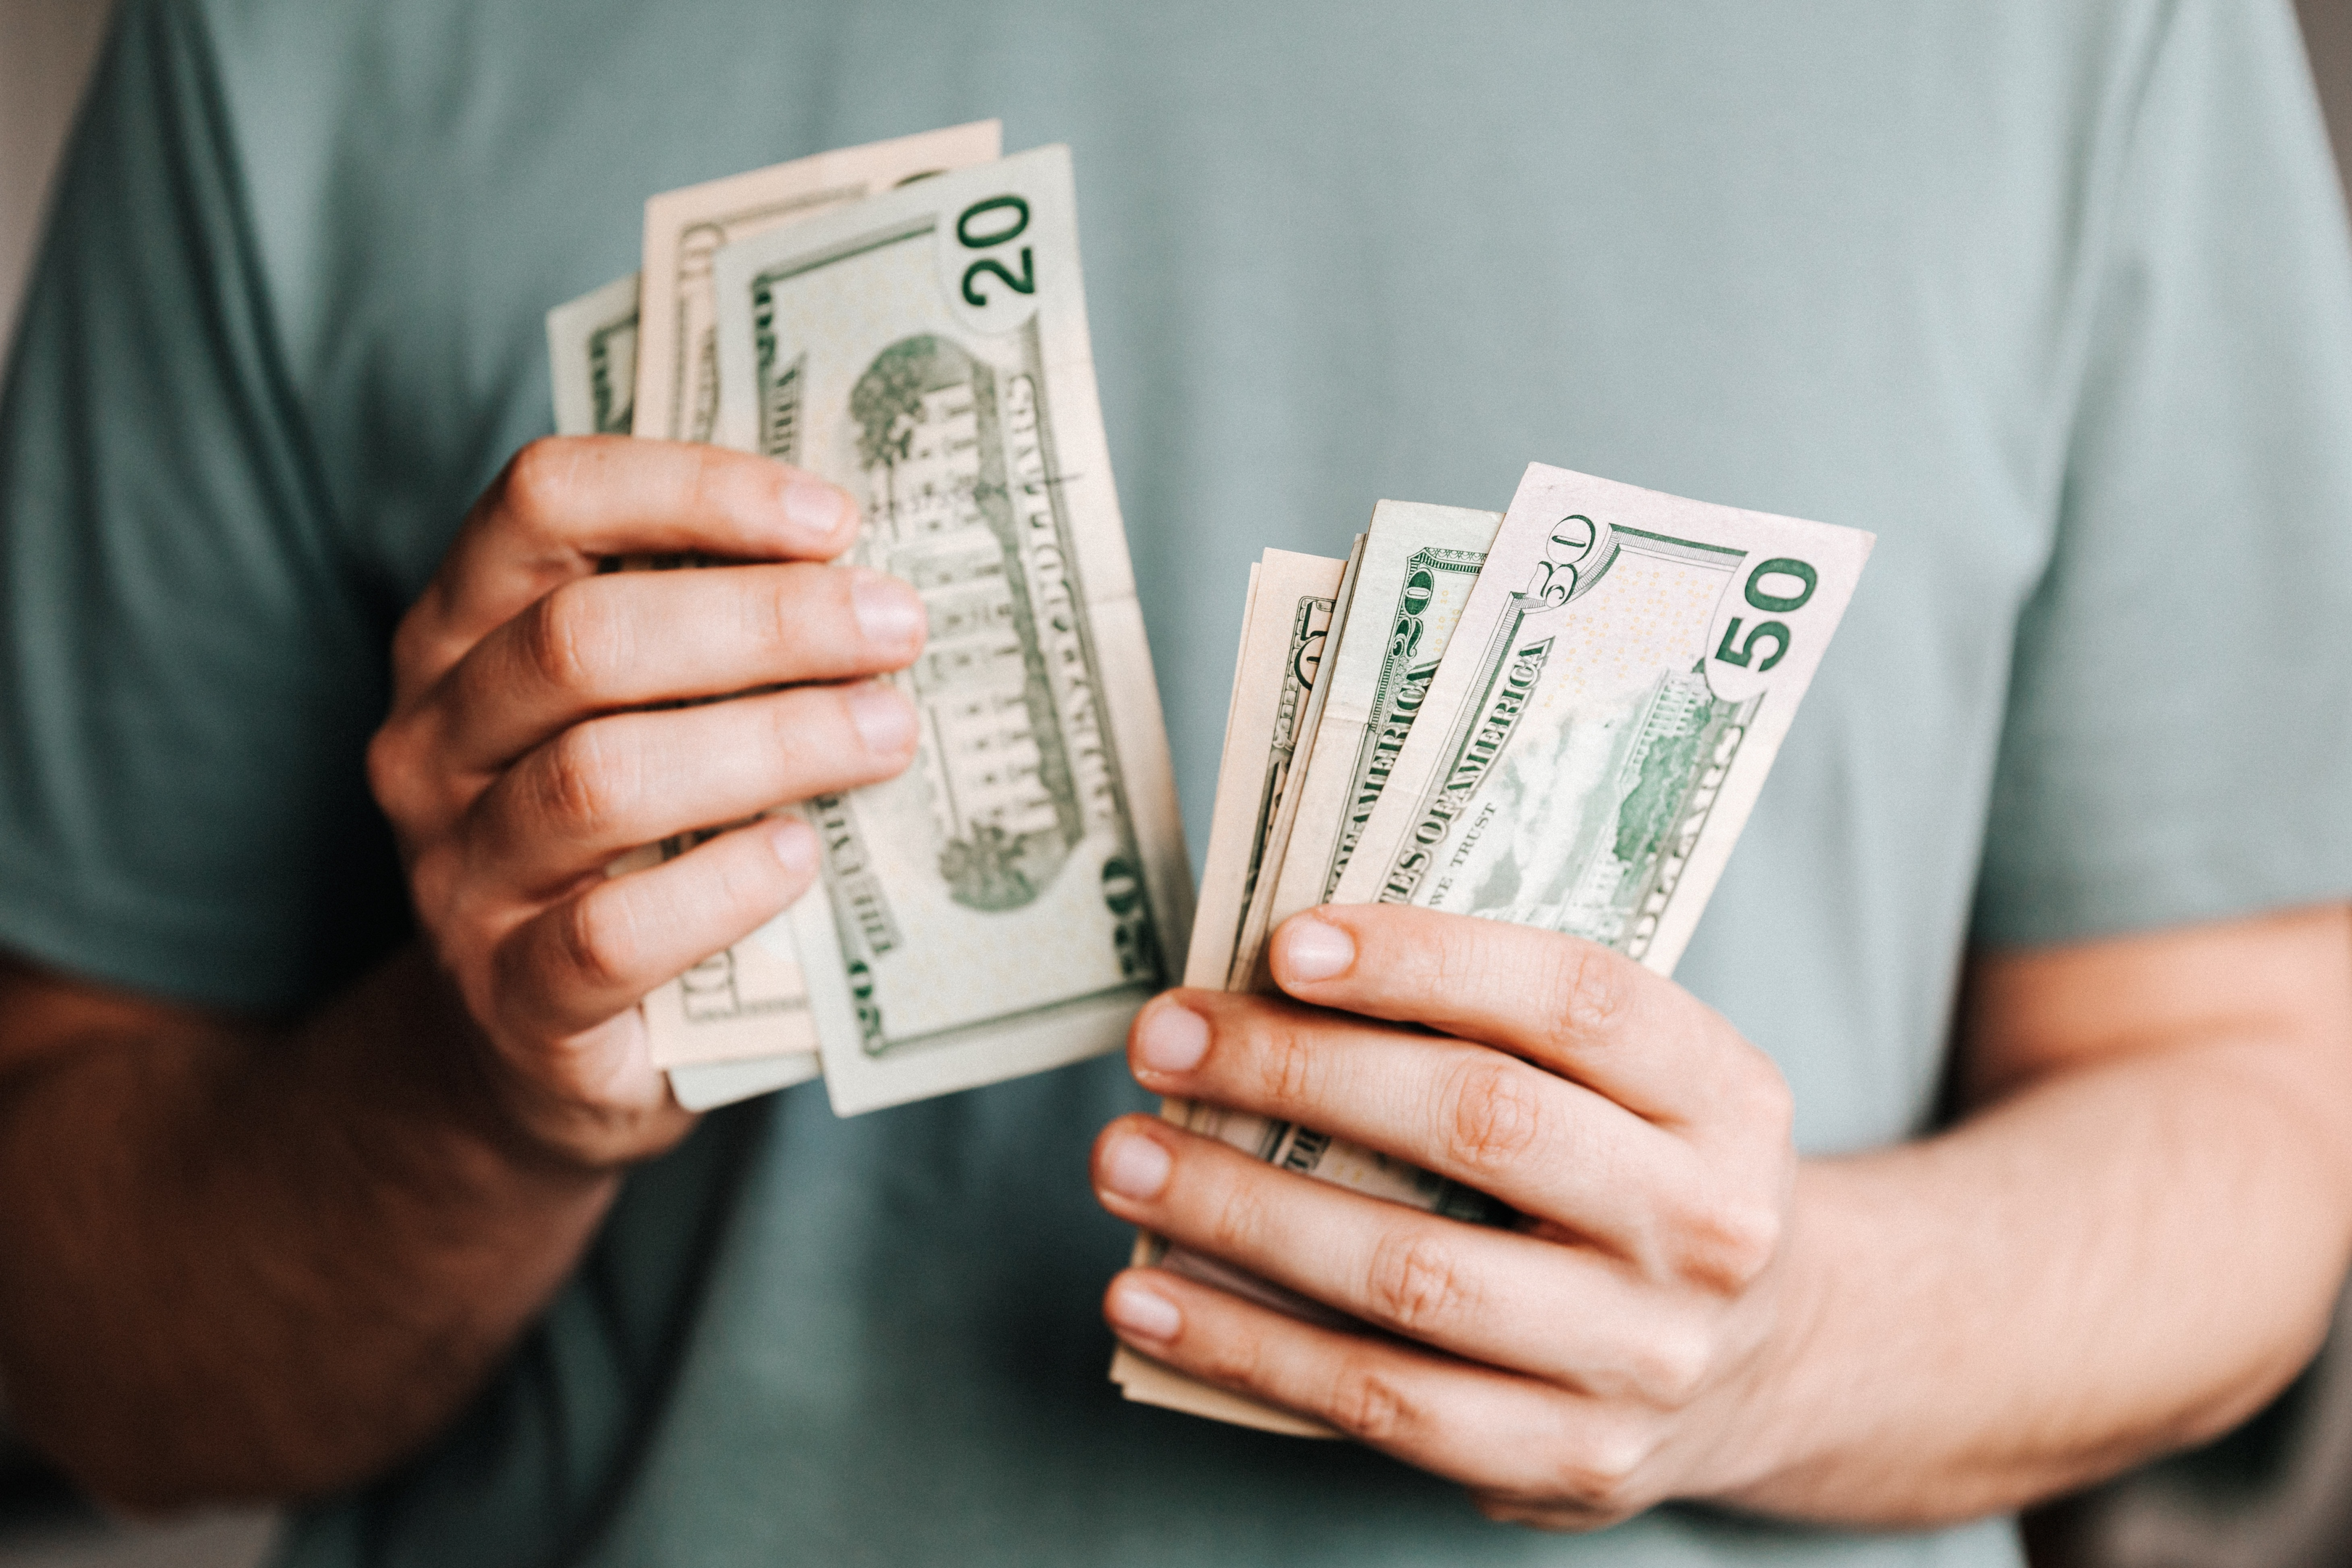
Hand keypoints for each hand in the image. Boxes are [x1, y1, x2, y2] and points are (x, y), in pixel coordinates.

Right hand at [367, 437, 923, 1168]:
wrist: (536, 1049)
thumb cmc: (627, 845)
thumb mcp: (645, 718)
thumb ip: (714, 639)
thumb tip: (878, 572)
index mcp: (463, 632)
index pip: (543, 501)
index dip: (692, 489)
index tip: (834, 518)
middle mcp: (434, 739)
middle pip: (580, 640)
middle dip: (764, 622)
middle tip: (896, 630)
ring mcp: (458, 874)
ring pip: (597, 779)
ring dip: (767, 744)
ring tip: (887, 735)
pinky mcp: (510, 999)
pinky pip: (609, 933)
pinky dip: (721, 888)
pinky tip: (801, 858)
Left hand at [1092, 905, 1796, 1527]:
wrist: (1769, 1360)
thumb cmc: (1638, 1172)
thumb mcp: (1636, 1081)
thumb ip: (1503, 1025)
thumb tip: (1272, 976)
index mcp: (1726, 1094)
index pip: (1576, 1000)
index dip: (1426, 960)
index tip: (1284, 944)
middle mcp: (1705, 1225)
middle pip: (1481, 1127)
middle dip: (1297, 1074)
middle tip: (1163, 1039)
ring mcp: (1642, 1358)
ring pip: (1411, 1276)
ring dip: (1239, 1213)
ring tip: (1124, 1161)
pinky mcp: (1571, 1461)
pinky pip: (1379, 1403)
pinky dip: (1244, 1347)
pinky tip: (1148, 1299)